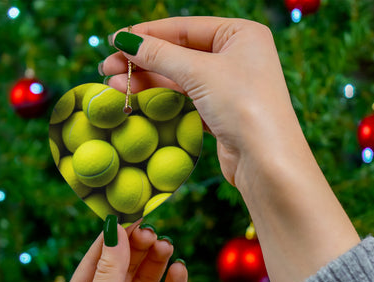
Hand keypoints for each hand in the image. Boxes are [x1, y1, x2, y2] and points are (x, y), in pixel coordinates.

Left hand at [55, 220, 186, 281]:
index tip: (131, 215)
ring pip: (147, 281)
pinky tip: (180, 270)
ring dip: (157, 262)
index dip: (114, 237)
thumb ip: (109, 272)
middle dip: (138, 248)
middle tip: (152, 232)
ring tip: (167, 246)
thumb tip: (115, 229)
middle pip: (125, 267)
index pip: (98, 259)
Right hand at [101, 17, 298, 186]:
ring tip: (114, 85)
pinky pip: (187, 99)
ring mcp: (229, 86)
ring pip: (181, 78)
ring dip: (148, 81)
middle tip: (107, 68)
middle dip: (143, 60)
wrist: (266, 161)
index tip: (115, 40)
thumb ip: (160, 54)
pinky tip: (138, 98)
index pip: (185, 28)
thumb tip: (125, 40)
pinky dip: (163, 98)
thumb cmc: (243, 106)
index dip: (148, 34)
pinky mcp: (222, 112)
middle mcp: (237, 57)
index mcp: (240, 34)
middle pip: (180, 53)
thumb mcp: (200, 72)